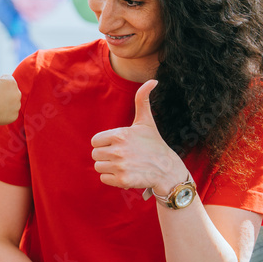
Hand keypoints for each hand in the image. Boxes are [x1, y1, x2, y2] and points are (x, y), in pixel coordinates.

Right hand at [0, 59, 20, 126]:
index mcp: (11, 81)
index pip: (7, 79)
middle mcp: (17, 92)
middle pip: (10, 90)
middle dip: (3, 92)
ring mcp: (17, 104)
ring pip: (11, 100)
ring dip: (5, 101)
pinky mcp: (16, 114)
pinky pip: (11, 111)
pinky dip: (6, 112)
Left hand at [90, 79, 185, 193]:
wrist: (167, 169)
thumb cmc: (153, 144)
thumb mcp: (146, 121)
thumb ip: (142, 100)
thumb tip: (153, 81)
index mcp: (119, 134)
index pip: (95, 141)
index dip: (105, 143)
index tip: (118, 145)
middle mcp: (118, 150)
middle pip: (95, 155)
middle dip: (106, 156)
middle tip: (122, 156)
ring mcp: (120, 166)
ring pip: (98, 167)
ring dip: (109, 167)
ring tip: (124, 164)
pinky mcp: (122, 180)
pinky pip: (103, 179)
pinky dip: (112, 178)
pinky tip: (125, 174)